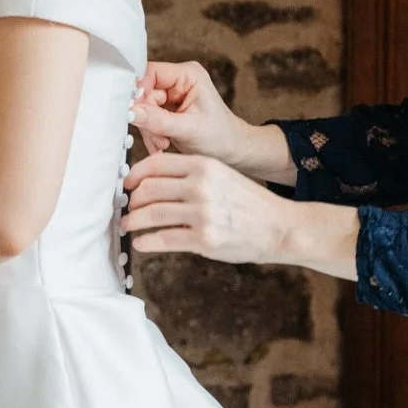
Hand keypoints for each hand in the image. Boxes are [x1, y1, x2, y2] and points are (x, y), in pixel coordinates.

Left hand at [122, 151, 291, 262]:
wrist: (279, 227)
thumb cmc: (249, 204)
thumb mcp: (222, 176)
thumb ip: (192, 175)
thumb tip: (153, 182)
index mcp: (204, 165)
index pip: (156, 164)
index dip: (135, 175)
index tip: (127, 185)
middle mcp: (201, 186)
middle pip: (149, 189)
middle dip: (132, 201)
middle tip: (127, 209)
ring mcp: (202, 213)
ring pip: (151, 214)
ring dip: (133, 222)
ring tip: (129, 226)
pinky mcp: (204, 239)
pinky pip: (163, 239)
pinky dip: (146, 242)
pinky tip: (142, 243)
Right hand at [130, 60, 245, 161]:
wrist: (231, 151)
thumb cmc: (220, 137)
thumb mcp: (188, 129)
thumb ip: (158, 120)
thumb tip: (132, 112)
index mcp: (188, 74)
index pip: (151, 72)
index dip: (139, 91)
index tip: (133, 112)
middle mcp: (179, 80)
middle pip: (144, 92)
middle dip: (147, 119)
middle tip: (158, 139)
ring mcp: (172, 94)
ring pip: (143, 108)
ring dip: (150, 130)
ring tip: (163, 144)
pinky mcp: (167, 109)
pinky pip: (147, 118)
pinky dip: (151, 134)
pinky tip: (162, 144)